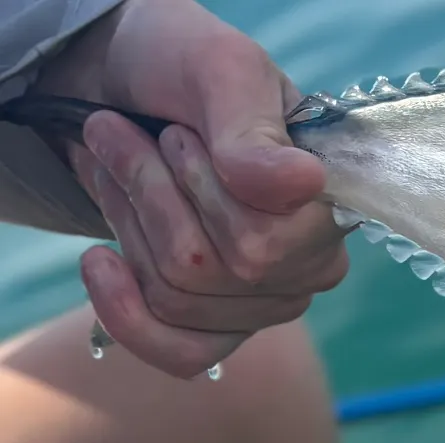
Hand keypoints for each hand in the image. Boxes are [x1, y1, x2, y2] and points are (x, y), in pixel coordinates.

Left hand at [36, 0, 347, 376]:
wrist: (127, 80)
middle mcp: (308, 268)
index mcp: (327, 210)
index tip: (177, 131)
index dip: (197, 188)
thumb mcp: (220, 70)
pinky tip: (101, 263)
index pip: (258, 244)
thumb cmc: (184, 69)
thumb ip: (254, 129)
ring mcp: (265, 305)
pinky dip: (125, 313)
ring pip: (177, 296)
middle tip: (127, 136)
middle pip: (207, 271)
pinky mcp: (218, 329)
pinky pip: (181, 355)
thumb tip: (302, 186)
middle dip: (149, 194)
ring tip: (116, 167)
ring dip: (128, 221)